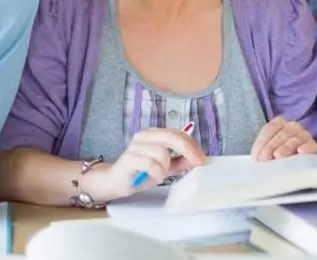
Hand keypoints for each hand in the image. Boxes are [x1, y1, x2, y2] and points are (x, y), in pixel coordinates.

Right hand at [81, 127, 205, 202]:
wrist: (114, 182)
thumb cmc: (139, 173)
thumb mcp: (164, 168)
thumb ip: (179, 162)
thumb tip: (196, 159)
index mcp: (153, 134)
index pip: (177, 133)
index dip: (192, 145)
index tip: (202, 158)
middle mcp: (144, 136)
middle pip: (172, 137)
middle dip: (188, 150)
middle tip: (197, 163)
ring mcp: (136, 146)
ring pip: (162, 152)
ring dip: (165, 167)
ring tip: (158, 175)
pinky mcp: (129, 158)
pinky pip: (151, 164)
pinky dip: (156, 173)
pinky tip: (152, 177)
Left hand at [250, 116, 316, 160]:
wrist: (295, 162)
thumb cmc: (277, 154)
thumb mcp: (268, 150)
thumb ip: (262, 150)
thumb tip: (257, 158)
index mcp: (279, 122)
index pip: (269, 129)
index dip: (261, 142)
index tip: (256, 156)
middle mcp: (292, 126)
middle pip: (281, 134)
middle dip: (271, 146)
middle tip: (264, 158)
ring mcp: (304, 134)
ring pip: (294, 140)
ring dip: (285, 148)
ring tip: (277, 156)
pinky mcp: (313, 145)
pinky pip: (310, 145)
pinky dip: (305, 147)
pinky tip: (300, 151)